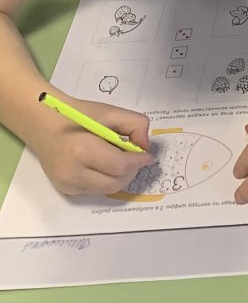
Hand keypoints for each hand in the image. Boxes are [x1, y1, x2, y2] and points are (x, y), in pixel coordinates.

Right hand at [30, 97, 151, 197]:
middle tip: (136, 158)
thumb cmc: (77, 115)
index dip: (139, 161)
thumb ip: (135, 125)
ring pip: (107, 190)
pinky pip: (95, 190)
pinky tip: (103, 164)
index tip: (149, 155)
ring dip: (120, 177)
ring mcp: (67, 185)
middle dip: (131, 171)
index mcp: (82, 150)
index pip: (120, 166)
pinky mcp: (65, 190)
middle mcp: (72, 173)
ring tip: (120, 159)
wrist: (43, 123)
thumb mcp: (109, 112)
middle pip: (115, 183)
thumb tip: (145, 147)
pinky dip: (106, 179)